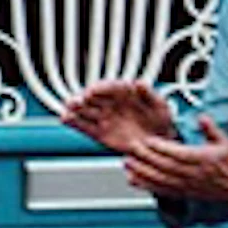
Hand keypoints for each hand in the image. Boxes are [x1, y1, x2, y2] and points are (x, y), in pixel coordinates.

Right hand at [56, 78, 172, 155]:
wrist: (160, 144)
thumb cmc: (161, 122)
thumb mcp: (160, 106)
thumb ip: (149, 94)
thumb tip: (139, 83)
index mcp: (124, 94)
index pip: (108, 87)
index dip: (100, 88)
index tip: (93, 90)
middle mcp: (111, 104)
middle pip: (92, 98)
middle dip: (83, 98)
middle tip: (78, 101)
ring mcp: (104, 118)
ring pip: (84, 111)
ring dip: (75, 109)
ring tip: (69, 109)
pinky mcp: (100, 133)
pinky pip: (84, 126)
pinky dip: (73, 122)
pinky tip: (66, 118)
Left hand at [123, 113, 227, 207]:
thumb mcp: (224, 141)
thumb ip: (211, 128)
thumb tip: (202, 117)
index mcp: (203, 159)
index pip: (179, 154)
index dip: (162, 148)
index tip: (147, 140)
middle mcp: (193, 174)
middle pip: (166, 166)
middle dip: (146, 158)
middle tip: (130, 148)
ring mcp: (188, 185)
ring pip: (161, 179)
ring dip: (142, 172)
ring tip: (127, 163)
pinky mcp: (184, 193)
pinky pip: (162, 190)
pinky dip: (146, 185)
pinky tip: (132, 179)